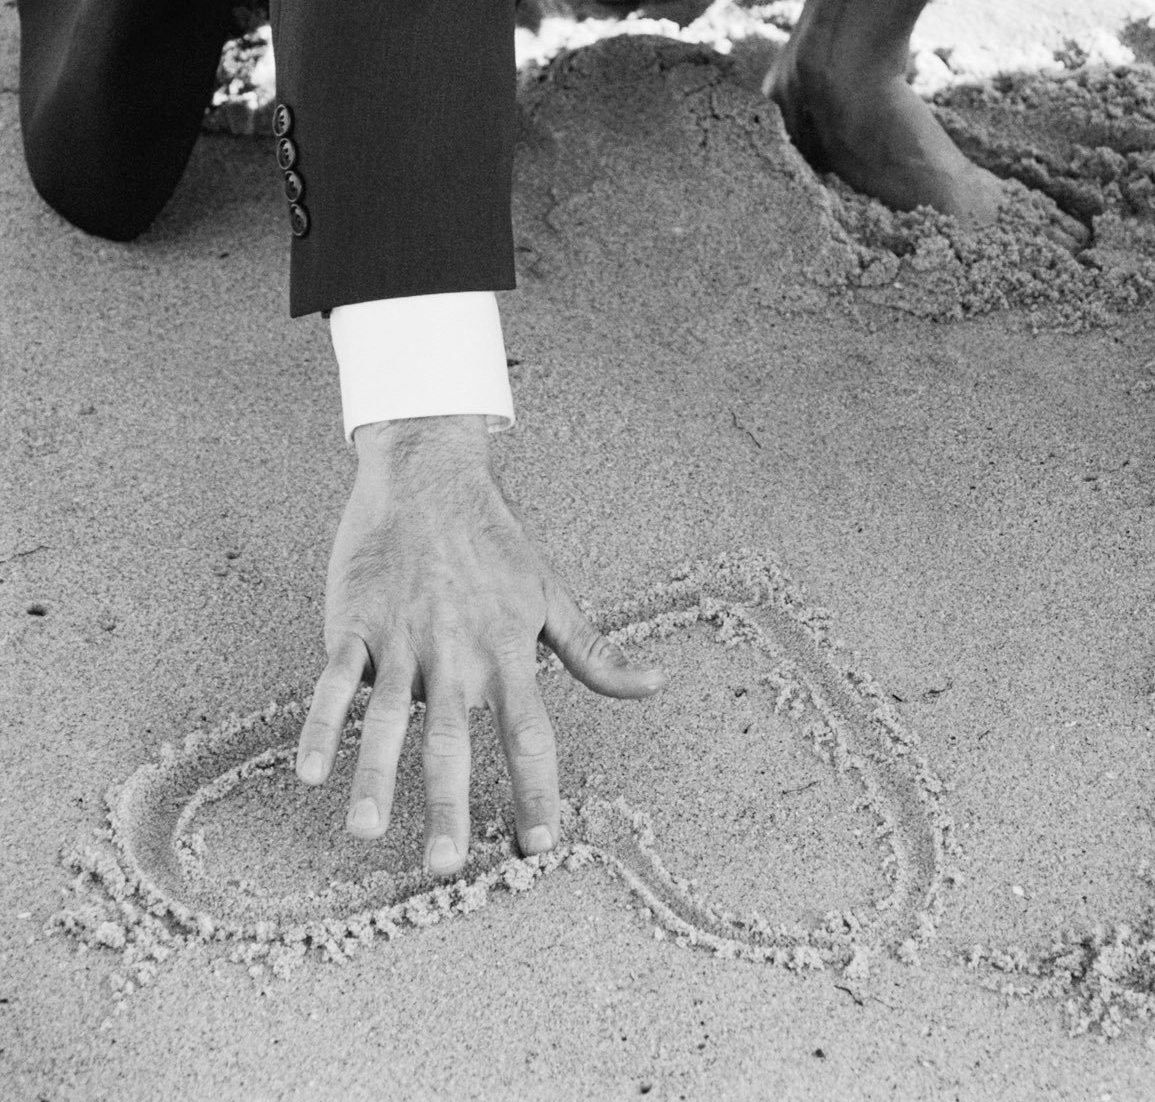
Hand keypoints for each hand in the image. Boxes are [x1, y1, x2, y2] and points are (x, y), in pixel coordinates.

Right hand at [295, 414, 662, 875]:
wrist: (429, 478)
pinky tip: (308, 773)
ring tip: (367, 832)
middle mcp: (457, 654)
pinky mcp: (354, 626)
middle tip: (446, 868)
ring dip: (376, 778)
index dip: (535, 792)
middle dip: (449, 807)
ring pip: (388, 720)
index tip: (539, 844)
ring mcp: (401, 641)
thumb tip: (655, 686)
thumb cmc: (496, 544)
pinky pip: (332, 682)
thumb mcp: (553, 597)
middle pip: (454, 742)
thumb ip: (597, 654)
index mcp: (509, 652)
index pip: (529, 736)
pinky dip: (318, 726)